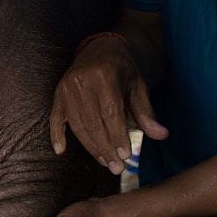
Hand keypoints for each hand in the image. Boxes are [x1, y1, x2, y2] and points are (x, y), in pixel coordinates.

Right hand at [50, 36, 167, 174]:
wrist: (98, 49)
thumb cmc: (122, 69)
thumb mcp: (137, 86)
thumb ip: (146, 112)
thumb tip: (161, 135)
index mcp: (104, 76)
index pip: (110, 113)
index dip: (117, 135)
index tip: (125, 155)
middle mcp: (81, 82)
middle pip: (92, 122)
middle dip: (105, 147)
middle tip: (116, 167)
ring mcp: (66, 89)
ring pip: (77, 125)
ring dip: (90, 147)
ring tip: (104, 162)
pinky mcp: (57, 95)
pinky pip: (55, 118)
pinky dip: (56, 135)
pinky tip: (60, 151)